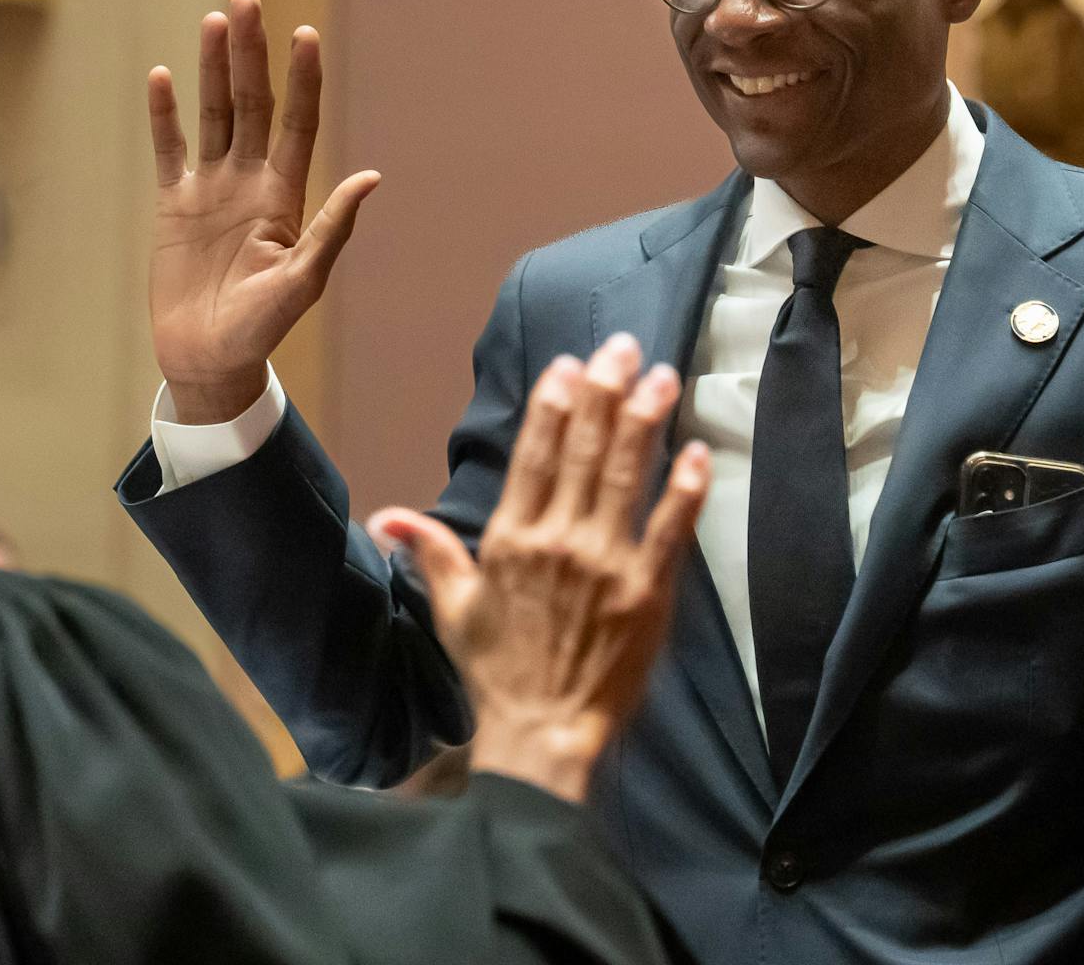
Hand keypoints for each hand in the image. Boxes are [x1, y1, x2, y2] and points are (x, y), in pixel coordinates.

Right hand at [147, 0, 379, 422]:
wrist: (208, 359)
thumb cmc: (261, 328)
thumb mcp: (303, 281)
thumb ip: (332, 229)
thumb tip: (370, 176)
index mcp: (284, 197)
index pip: (296, 124)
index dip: (302, 80)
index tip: (305, 34)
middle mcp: (249, 182)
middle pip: (252, 105)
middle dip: (252, 54)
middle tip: (247, 1)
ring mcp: (210, 189)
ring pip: (213, 115)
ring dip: (213, 69)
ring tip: (214, 21)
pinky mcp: (172, 205)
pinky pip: (169, 150)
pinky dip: (164, 115)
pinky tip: (162, 76)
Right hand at [371, 337, 710, 803]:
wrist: (541, 734)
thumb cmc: (496, 672)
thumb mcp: (452, 609)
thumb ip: (429, 551)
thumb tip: (386, 518)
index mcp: (511, 539)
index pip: (534, 454)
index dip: (555, 404)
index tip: (571, 364)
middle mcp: (558, 540)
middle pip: (584, 450)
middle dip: (607, 392)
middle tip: (627, 348)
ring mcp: (606, 564)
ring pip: (626, 476)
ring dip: (645, 422)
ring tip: (663, 378)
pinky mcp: (648, 592)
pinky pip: (671, 529)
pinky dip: (685, 489)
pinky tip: (696, 452)